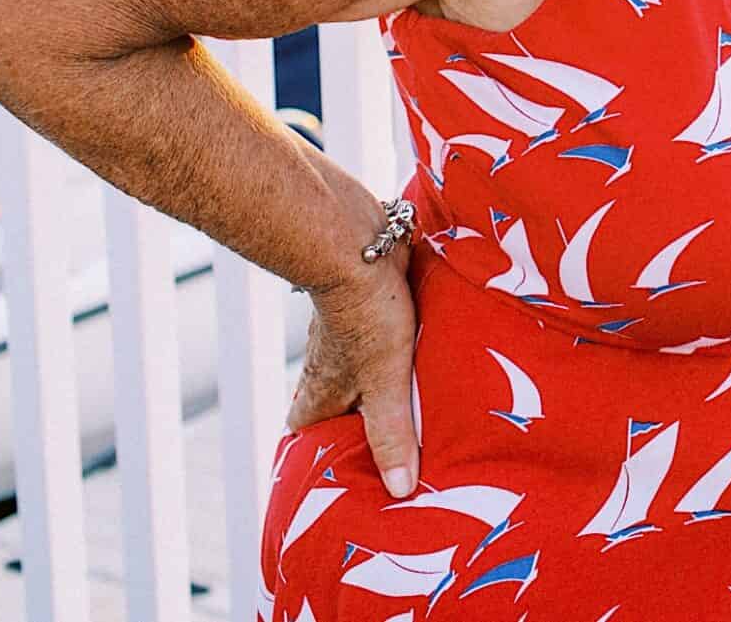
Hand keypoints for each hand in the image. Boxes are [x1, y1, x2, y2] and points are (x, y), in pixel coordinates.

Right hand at [285, 250, 420, 495]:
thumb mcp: (386, 380)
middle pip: (335, 403)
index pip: (306, 433)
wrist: (360, 241)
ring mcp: (343, 334)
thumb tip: (399, 490)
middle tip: (392, 442)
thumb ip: (392, 433)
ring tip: (416, 402)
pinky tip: (423, 353)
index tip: (341, 473)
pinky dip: (395, 350)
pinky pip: (377, 337)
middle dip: (359, 423)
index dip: (319, 454)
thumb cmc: (368, 312)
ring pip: (358, 369)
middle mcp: (325, 364)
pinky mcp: (365, 306)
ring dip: (380, 384)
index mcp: (320, 390)